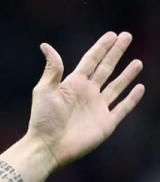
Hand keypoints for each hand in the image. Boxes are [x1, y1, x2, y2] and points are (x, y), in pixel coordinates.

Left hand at [27, 31, 144, 168]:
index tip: (112, 34)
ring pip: (117, 87)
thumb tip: (45, 45)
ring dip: (127, 74)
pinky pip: (123, 108)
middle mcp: (87, 94)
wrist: (47, 147)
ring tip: (137, 62)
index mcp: (73, 84)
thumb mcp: (45, 90)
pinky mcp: (106, 123)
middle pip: (106, 69)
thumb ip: (52, 68)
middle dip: (116, 53)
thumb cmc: (42, 119)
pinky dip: (132, 98)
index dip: (101, 47)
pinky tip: (140, 87)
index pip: (91, 61)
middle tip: (127, 36)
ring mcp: (98, 108)